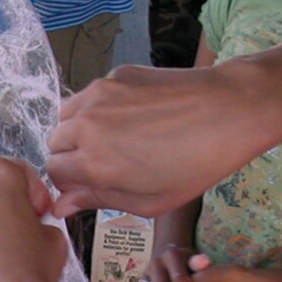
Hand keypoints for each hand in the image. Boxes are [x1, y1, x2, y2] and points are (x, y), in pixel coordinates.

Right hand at [47, 60, 278, 217]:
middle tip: (104, 163)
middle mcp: (87, 126)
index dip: (70, 183)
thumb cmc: (195, 165)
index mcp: (93, 163)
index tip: (90, 184)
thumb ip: (99, 200)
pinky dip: (98, 108)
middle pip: (54, 144)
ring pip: (66, 117)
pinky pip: (90, 95)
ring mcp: (99, 95)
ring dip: (79, 131)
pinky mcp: (115, 75)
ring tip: (113, 139)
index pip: (53, 173)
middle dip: (71, 156)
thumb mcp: (149, 201)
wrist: (228, 112)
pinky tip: (132, 116)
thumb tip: (60, 205)